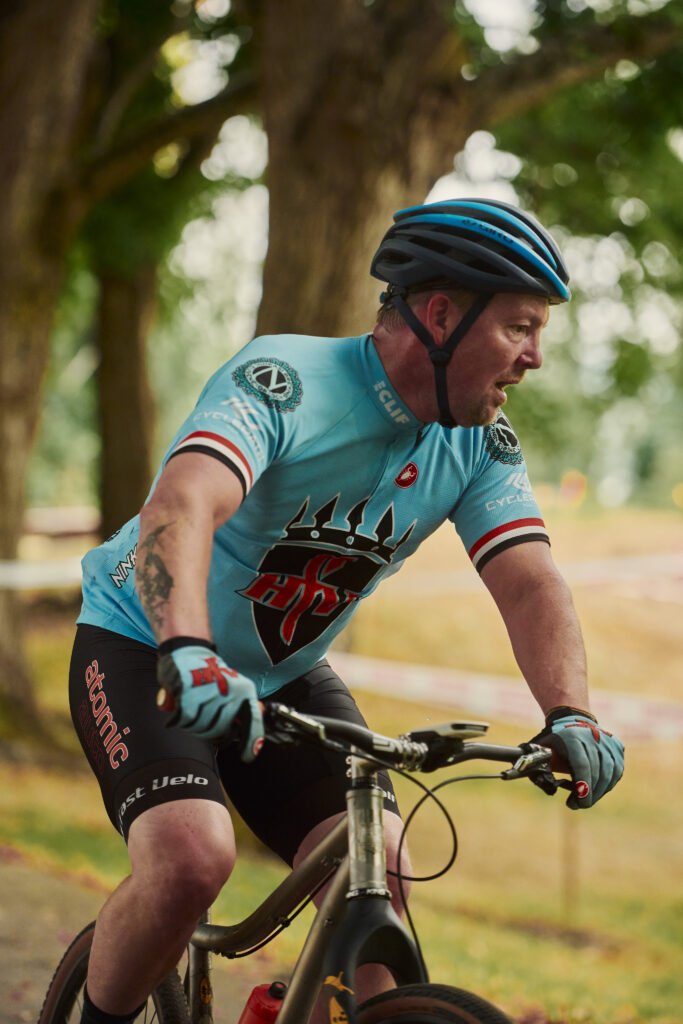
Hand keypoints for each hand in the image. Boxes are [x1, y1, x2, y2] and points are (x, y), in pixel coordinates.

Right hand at [157, 637, 263, 758]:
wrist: (188, 648)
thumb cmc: (210, 672)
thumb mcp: (233, 686)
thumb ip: (241, 709)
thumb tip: (255, 732)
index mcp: (244, 691)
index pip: (252, 723)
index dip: (251, 743)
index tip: (248, 757)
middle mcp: (230, 692)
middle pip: (219, 731)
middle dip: (209, 731)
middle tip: (202, 721)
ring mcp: (209, 694)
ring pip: (200, 728)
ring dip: (193, 724)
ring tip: (191, 710)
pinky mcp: (188, 694)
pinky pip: (184, 720)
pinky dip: (179, 718)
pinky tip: (179, 708)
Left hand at [531, 707, 623, 808]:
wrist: (572, 717)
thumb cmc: (553, 738)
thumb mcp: (541, 748)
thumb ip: (535, 764)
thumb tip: (518, 778)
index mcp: (573, 738)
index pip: (582, 766)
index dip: (581, 787)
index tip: (574, 803)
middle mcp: (593, 738)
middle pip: (597, 773)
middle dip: (589, 794)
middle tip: (578, 805)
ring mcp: (607, 741)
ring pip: (610, 773)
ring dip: (599, 791)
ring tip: (586, 799)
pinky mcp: (616, 746)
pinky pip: (617, 769)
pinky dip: (608, 783)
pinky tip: (598, 789)